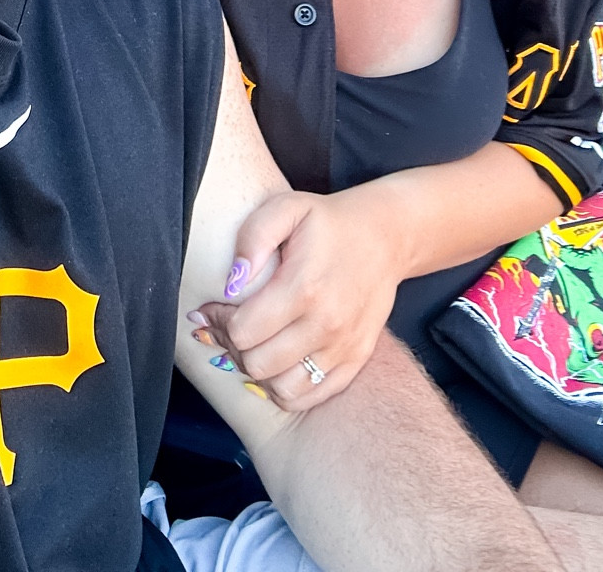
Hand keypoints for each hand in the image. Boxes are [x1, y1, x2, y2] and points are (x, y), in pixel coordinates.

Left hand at [191, 189, 402, 413]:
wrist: (387, 237)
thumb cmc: (330, 223)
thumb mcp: (287, 208)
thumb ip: (252, 238)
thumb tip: (231, 284)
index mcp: (304, 288)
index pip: (243, 331)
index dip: (219, 321)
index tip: (215, 307)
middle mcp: (326, 325)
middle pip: (257, 364)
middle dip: (233, 346)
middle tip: (230, 325)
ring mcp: (343, 347)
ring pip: (281, 388)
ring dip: (257, 371)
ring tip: (253, 344)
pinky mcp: (355, 360)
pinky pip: (310, 396)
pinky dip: (285, 388)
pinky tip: (277, 363)